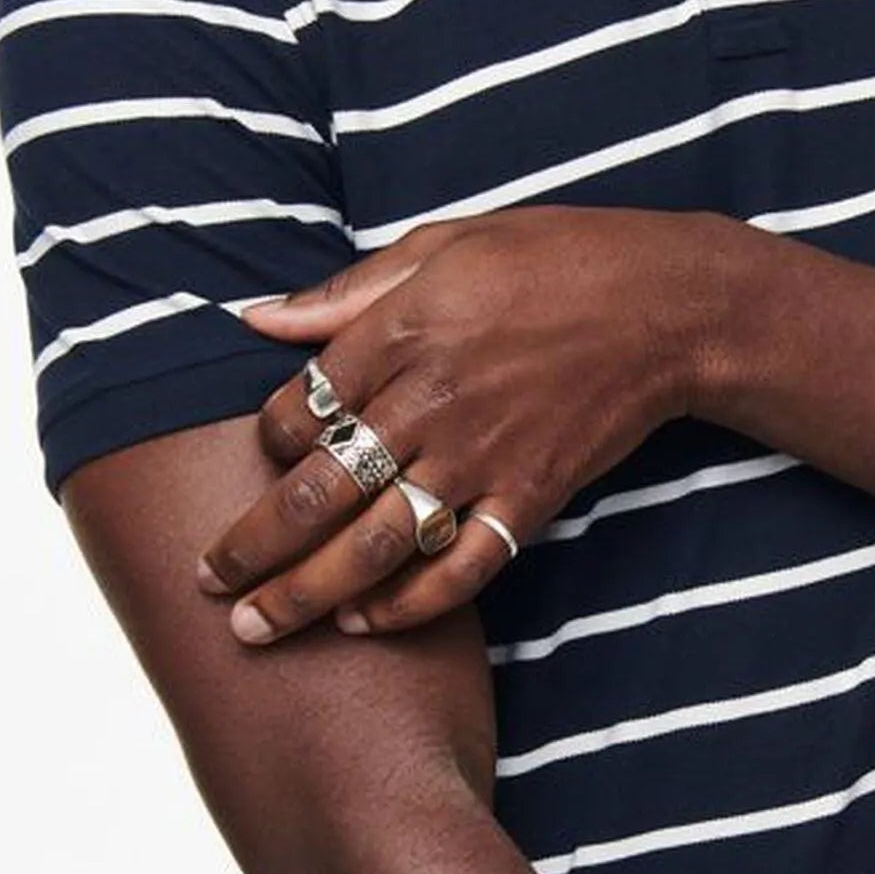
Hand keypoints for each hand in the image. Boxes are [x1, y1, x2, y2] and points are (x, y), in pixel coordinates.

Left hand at [195, 204, 716, 643]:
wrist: (666, 305)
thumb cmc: (554, 259)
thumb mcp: (442, 245)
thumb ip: (346, 293)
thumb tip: (259, 318)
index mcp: (399, 333)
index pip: (299, 409)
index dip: (267, 443)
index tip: (267, 459)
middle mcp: (428, 403)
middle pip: (316, 493)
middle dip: (250, 548)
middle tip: (207, 586)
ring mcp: (479, 457)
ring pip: (372, 543)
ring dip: (308, 594)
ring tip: (258, 628)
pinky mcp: (530, 497)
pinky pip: (459, 569)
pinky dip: (409, 604)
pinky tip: (366, 623)